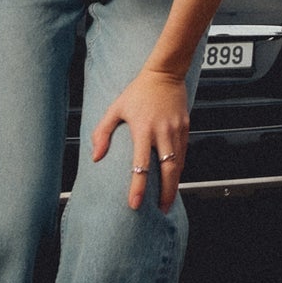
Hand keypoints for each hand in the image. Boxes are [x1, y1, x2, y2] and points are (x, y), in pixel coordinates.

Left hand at [91, 69, 189, 211]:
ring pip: (178, 163)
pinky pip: (183, 152)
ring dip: (174, 183)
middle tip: (162, 209)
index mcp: (144, 129)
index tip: (135, 204)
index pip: (141, 165)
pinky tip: (174, 177)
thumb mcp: (115, 108)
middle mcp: (162, 132)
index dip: (138, 187)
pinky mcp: (185, 126)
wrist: (165, 73)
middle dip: (166, 193)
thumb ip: (102, 132)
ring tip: (168, 199)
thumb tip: (95, 157)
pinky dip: (179, 167)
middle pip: (168, 170)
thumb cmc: (138, 91)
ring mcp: (176, 129)